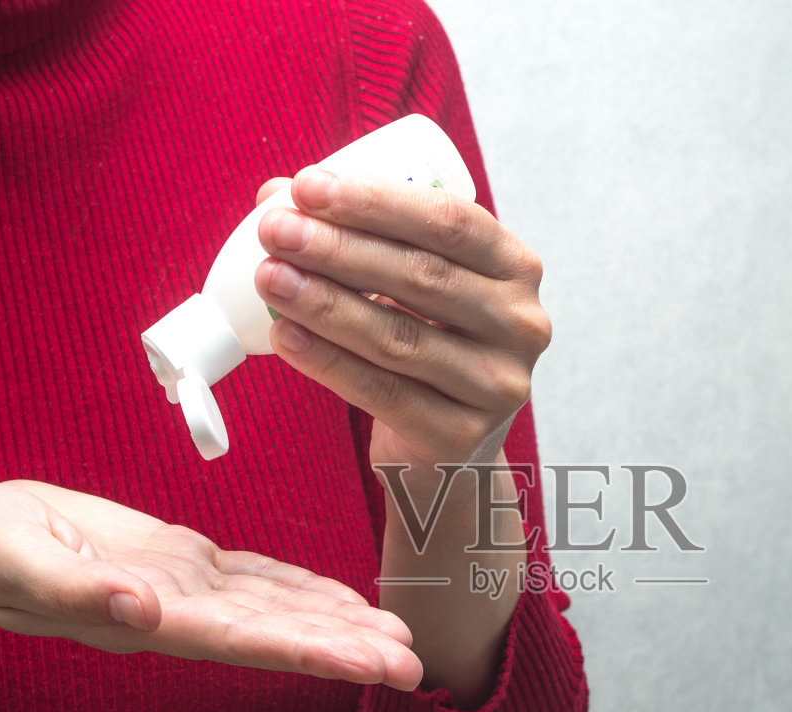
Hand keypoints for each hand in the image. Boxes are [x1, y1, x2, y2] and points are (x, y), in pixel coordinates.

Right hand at [0, 481, 422, 711]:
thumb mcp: (16, 563)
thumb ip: (75, 591)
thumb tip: (139, 612)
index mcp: (147, 617)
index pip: (249, 641)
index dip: (315, 651)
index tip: (374, 666)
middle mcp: (180, 612)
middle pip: (279, 633)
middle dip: (348, 647)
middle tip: (420, 663)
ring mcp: (184, 588)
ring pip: (277, 607)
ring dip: (339, 622)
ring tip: (401, 637)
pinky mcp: (180, 560)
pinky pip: (256, 577)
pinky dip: (304, 588)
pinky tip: (346, 598)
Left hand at [251, 167, 550, 473]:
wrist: (450, 443)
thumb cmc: (427, 342)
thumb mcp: (413, 283)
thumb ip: (361, 235)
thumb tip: (276, 197)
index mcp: (516, 268)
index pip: (449, 221)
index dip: (376, 201)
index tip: (308, 187)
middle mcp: (521, 324)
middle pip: (422, 276)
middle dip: (339, 248)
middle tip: (275, 231)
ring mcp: (497, 385)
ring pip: (398, 337)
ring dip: (325, 303)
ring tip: (270, 278)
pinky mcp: (460, 437)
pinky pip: (383, 394)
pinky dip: (328, 362)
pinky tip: (285, 336)